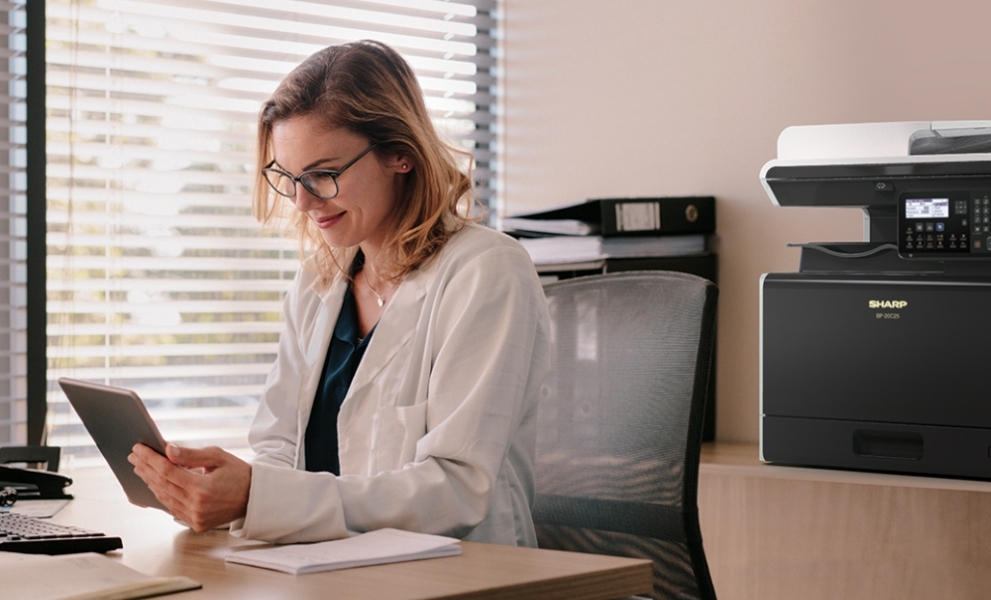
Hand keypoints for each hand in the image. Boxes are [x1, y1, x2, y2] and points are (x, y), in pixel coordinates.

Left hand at [128, 443, 250, 532]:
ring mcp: (195, 518)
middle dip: (145, 468)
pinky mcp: (195, 524)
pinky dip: (161, 494)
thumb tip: (168, 450)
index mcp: (203, 489)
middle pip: (162, 484)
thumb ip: (191, 455)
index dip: (150, 458)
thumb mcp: (218, 457)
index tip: (138, 449)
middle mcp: (196, 506)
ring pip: (164, 497)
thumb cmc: (238, 474)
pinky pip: (172, 507)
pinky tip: (154, 483)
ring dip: (150, 481)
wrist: (254, 497)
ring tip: (140, 467)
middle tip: (134, 456)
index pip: (167, 471)